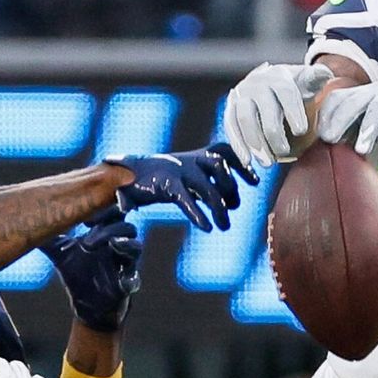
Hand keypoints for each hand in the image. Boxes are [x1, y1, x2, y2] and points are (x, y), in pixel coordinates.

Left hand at [39, 209, 140, 331]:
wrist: (88, 306)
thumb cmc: (77, 273)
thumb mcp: (61, 254)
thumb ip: (48, 236)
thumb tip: (23, 218)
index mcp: (104, 233)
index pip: (111, 211)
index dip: (103, 206)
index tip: (84, 210)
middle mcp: (118, 245)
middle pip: (124, 225)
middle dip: (111, 221)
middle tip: (90, 222)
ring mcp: (125, 263)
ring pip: (132, 248)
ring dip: (121, 244)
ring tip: (108, 242)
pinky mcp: (127, 284)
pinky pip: (133, 278)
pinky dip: (129, 279)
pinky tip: (123, 280)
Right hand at [105, 142, 258, 231]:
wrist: (123, 178)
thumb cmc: (158, 180)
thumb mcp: (185, 176)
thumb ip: (205, 182)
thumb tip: (230, 199)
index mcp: (195, 155)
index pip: (225, 151)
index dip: (242, 164)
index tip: (254, 182)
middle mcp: (188, 159)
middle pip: (220, 166)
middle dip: (231, 187)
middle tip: (233, 207)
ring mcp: (176, 170)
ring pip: (206, 187)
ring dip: (219, 208)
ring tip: (224, 226)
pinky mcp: (163, 185)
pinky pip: (186, 199)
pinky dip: (198, 214)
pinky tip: (207, 227)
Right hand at [224, 62, 333, 166]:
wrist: (266, 82)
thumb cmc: (292, 87)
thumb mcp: (306, 80)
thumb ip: (317, 78)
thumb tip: (326, 75)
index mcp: (279, 77)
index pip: (286, 92)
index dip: (293, 111)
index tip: (301, 131)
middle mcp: (257, 84)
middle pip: (264, 109)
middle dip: (274, 133)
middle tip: (284, 151)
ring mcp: (241, 96)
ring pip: (244, 119)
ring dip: (255, 142)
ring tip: (267, 163)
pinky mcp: (230, 109)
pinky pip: (231, 127)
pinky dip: (238, 144)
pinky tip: (247, 161)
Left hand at [317, 82, 377, 154]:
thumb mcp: (368, 129)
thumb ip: (350, 133)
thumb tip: (328, 144)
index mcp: (360, 95)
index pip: (337, 98)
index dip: (327, 115)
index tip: (321, 136)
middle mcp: (373, 91)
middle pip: (352, 101)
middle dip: (339, 120)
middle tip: (331, 140)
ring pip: (375, 107)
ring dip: (366, 129)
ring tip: (360, 150)